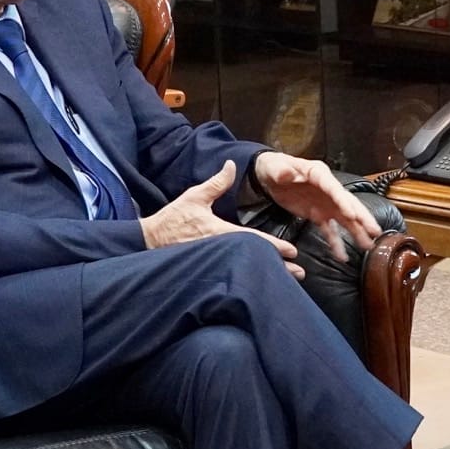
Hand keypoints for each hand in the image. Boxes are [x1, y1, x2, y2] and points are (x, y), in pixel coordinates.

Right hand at [141, 161, 302, 278]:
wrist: (149, 240)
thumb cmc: (172, 219)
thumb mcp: (194, 197)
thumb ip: (216, 183)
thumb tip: (231, 165)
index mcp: (220, 232)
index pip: (253, 239)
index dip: (274, 246)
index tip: (292, 251)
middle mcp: (221, 249)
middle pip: (256, 260)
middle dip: (278, 268)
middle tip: (300, 274)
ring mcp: (216, 261)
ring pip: (248, 270)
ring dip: (268, 275)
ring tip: (289, 282)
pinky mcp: (211, 268)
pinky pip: (236, 274)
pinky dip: (252, 278)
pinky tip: (263, 283)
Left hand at [255, 151, 381, 260]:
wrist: (269, 176)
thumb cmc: (274, 167)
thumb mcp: (274, 167)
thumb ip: (281, 171)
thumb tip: (286, 173)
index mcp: (319, 174)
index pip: (334, 188)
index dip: (343, 201)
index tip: (352, 215)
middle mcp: (328, 190)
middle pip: (348, 204)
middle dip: (362, 218)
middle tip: (375, 231)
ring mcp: (325, 204)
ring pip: (345, 219)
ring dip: (356, 232)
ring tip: (368, 246)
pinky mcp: (318, 215)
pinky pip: (329, 231)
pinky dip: (336, 243)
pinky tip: (342, 257)